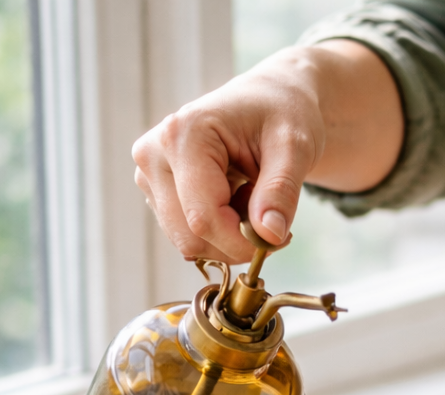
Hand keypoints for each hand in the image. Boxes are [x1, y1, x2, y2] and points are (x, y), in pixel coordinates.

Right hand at [132, 40, 402, 263]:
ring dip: (229, 239)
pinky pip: (189, 236)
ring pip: (189, 242)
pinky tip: (236, 203)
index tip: (279, 238)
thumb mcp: (295, 148)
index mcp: (183, 135)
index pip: (203, 219)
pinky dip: (219, 234)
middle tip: (271, 218)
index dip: (243, 243)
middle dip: (237, 243)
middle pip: (191, 237)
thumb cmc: (282, 115)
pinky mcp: (156, 191)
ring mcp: (150, 175)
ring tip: (252, 200)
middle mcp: (154, 154)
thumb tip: (269, 236)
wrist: (269, 101)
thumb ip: (281, 191)